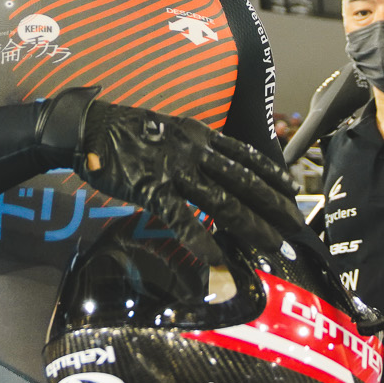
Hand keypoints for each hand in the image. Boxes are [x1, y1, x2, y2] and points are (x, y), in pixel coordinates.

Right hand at [76, 101, 304, 260]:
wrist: (88, 126)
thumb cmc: (124, 129)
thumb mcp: (168, 128)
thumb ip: (191, 146)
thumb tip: (209, 165)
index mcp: (199, 135)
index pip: (244, 156)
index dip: (272, 174)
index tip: (292, 190)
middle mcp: (194, 150)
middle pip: (243, 182)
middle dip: (273, 206)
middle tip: (295, 227)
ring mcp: (174, 169)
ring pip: (222, 201)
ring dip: (250, 225)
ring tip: (271, 245)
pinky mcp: (151, 188)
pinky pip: (179, 217)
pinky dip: (198, 237)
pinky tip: (215, 256)